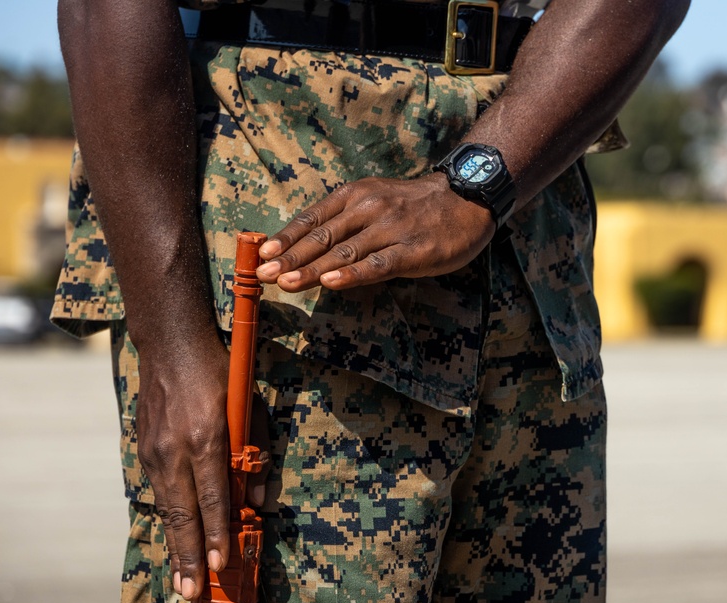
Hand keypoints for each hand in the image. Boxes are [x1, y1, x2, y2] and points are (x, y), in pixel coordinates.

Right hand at [134, 340, 270, 599]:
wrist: (171, 345)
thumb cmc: (222, 375)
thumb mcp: (251, 408)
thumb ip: (256, 454)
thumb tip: (256, 501)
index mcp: (206, 437)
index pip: (213, 496)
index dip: (218, 532)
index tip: (222, 563)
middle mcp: (176, 449)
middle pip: (183, 513)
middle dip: (190, 556)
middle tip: (193, 593)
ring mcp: (155, 450)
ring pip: (167, 508)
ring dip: (176, 547)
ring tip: (182, 581)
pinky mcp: (145, 449)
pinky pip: (160, 492)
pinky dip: (169, 520)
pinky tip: (177, 541)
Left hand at [255, 172, 495, 290]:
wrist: (466, 200)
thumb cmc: (414, 206)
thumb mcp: (375, 200)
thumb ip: (344, 221)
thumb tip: (307, 248)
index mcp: (355, 195)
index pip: (312, 218)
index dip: (286, 238)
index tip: (261, 255)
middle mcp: (369, 208)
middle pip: (323, 236)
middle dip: (290, 257)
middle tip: (262, 274)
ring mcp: (391, 229)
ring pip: (345, 252)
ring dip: (313, 269)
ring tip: (287, 283)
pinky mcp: (412, 250)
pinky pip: (378, 264)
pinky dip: (353, 274)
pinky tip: (333, 283)